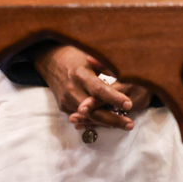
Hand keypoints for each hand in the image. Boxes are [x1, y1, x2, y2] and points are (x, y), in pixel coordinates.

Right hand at [33, 45, 149, 131]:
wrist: (51, 61)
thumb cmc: (76, 56)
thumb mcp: (91, 57)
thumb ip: (106, 67)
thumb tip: (127, 72)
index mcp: (80, 75)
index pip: (98, 90)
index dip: (114, 98)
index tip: (129, 104)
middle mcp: (72, 90)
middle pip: (93, 110)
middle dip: (113, 119)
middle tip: (130, 125)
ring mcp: (66, 101)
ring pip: (89, 117)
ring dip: (107, 122)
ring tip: (126, 125)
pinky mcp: (64, 107)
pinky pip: (82, 117)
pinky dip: (96, 121)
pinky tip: (111, 124)